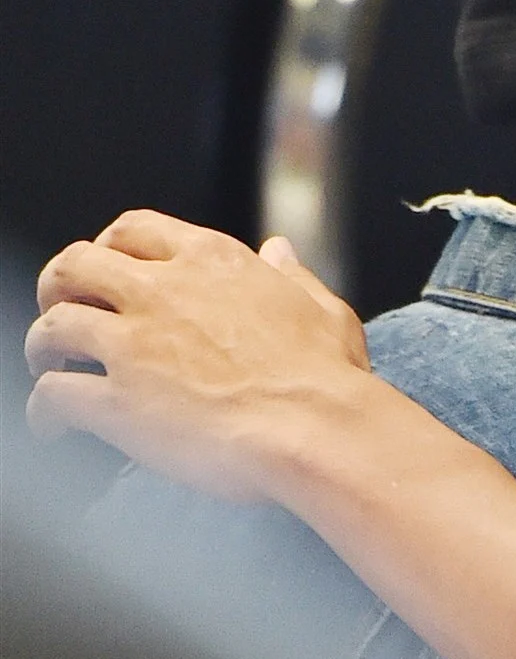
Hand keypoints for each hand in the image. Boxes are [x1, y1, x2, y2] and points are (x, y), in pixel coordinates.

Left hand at [23, 210, 371, 501]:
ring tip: (50, 367)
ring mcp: (133, 345)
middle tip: (64, 310)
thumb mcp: (322, 309)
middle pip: (74, 264)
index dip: (110, 248)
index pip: (135, 228)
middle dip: (59, 286)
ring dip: (43, 347)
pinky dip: (43, 412)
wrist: (316, 429)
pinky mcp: (116, 401)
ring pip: (52, 326)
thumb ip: (292, 276)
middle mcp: (162, 292)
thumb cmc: (328, 376)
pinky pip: (51, 396)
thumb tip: (279, 250)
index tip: (111, 272)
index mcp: (212, 261)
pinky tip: (53, 427)